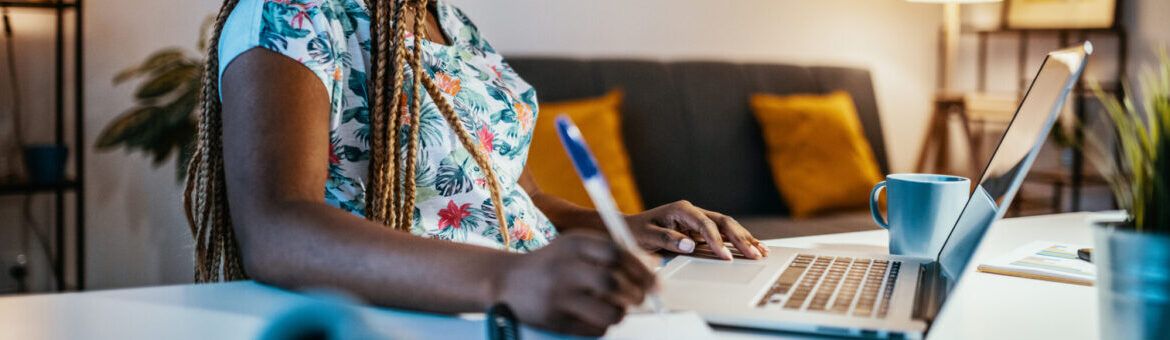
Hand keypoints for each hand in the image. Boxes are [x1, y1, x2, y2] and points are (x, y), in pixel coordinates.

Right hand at [492, 231, 655, 335]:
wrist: (506, 281)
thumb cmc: (551, 264)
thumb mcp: (575, 247)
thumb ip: (610, 252)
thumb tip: (652, 266)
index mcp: (573, 245)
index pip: (616, 253)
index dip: (641, 268)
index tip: (654, 280)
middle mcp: (565, 268)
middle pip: (614, 282)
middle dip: (636, 293)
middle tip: (640, 298)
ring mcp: (559, 296)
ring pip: (609, 310)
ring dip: (622, 312)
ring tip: (618, 308)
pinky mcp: (555, 320)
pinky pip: (595, 329)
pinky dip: (605, 325)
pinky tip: (598, 317)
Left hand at [626, 200, 769, 259]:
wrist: (630, 229)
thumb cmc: (637, 231)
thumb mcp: (647, 236)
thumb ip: (668, 239)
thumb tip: (690, 245)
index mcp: (682, 209)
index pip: (705, 223)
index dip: (717, 240)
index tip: (724, 256)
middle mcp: (694, 213)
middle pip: (723, 222)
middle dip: (740, 238)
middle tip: (753, 254)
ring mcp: (700, 221)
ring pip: (728, 227)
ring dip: (745, 239)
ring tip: (761, 252)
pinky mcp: (702, 231)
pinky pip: (724, 235)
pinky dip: (739, 241)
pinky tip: (753, 248)